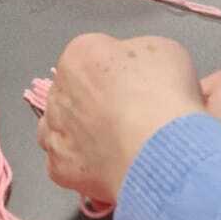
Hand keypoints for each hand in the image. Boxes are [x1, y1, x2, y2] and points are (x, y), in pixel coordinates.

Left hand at [39, 34, 205, 209]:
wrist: (161, 151)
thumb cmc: (164, 98)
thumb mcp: (164, 52)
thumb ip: (137, 55)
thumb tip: (136, 68)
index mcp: (80, 54)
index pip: (92, 56)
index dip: (118, 72)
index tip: (136, 84)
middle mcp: (59, 89)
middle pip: (75, 92)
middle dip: (97, 101)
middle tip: (130, 116)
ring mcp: (55, 130)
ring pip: (63, 126)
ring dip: (82, 131)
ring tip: (116, 143)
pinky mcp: (60, 167)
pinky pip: (67, 162)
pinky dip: (85, 164)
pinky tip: (109, 165)